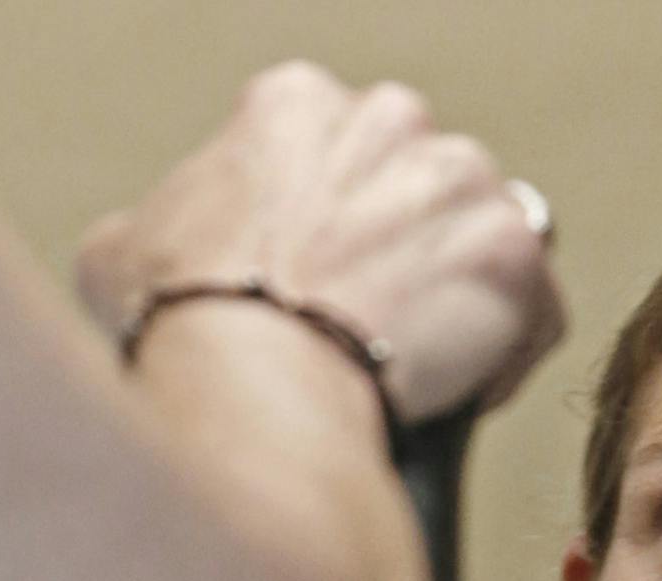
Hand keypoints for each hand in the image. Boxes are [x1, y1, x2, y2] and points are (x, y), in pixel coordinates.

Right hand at [75, 62, 563, 421]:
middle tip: (374, 326)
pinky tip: (464, 392)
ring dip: (464, 298)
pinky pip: (537, 310)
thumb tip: (150, 255)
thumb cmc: (187, 327)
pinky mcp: (513, 260)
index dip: (335, 229)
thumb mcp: (123, 253)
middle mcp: (391, 119)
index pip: (343, 155)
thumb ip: (159, 229)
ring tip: (420, 366)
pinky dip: (510, 354)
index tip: (325, 282)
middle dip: (406, 252)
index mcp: (296, 106)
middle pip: (421, 186)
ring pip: (487, 239)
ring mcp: (461, 185)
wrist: (255, 385)